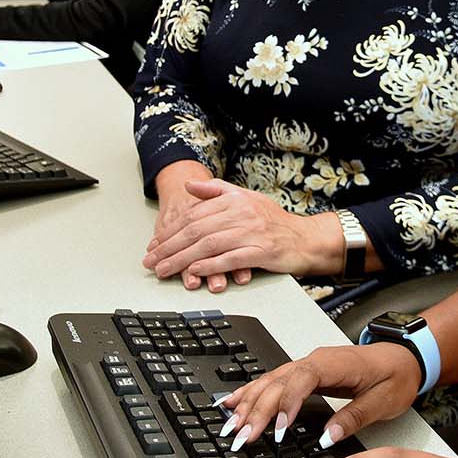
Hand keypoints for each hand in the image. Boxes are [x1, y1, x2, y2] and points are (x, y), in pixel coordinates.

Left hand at [141, 178, 335, 290]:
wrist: (305, 239)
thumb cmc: (274, 222)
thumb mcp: (246, 198)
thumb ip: (216, 191)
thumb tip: (189, 186)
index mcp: (234, 199)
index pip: (194, 214)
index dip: (171, 230)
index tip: (154, 243)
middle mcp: (241, 213)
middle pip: (196, 230)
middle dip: (169, 247)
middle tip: (151, 260)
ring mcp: (252, 233)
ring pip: (209, 245)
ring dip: (182, 259)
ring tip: (165, 270)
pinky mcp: (261, 252)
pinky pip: (230, 259)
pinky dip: (210, 266)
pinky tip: (194, 271)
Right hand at [217, 342, 421, 451]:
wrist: (403, 357)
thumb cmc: (395, 376)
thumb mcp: (383, 401)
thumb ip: (354, 417)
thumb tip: (327, 437)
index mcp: (334, 363)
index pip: (301, 380)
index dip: (285, 404)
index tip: (275, 430)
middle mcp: (315, 361)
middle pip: (278, 382)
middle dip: (256, 410)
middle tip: (240, 436)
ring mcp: (307, 365)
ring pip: (270, 382)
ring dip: (248, 403)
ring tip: (229, 425)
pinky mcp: (305, 374)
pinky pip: (273, 381)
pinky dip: (251, 393)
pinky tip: (233, 402)